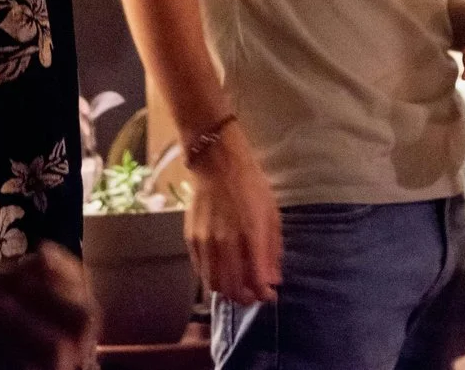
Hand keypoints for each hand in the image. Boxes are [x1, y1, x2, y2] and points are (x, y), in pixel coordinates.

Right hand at [187, 139, 282, 305]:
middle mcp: (226, 243)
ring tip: (238, 288)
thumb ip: (272, 250)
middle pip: (232, 289)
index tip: (270, 295)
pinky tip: (223, 273)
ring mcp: (205, 243)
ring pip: (213, 284)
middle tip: (254, 296)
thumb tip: (273, 279)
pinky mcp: (191, 240)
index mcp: (251, 235)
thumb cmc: (251, 187)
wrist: (218, 165)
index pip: (256, 280)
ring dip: (227, 293)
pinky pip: (200, 271)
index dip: (264, 294)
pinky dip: (212, 279)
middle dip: (246, 299)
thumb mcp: (272, 215)